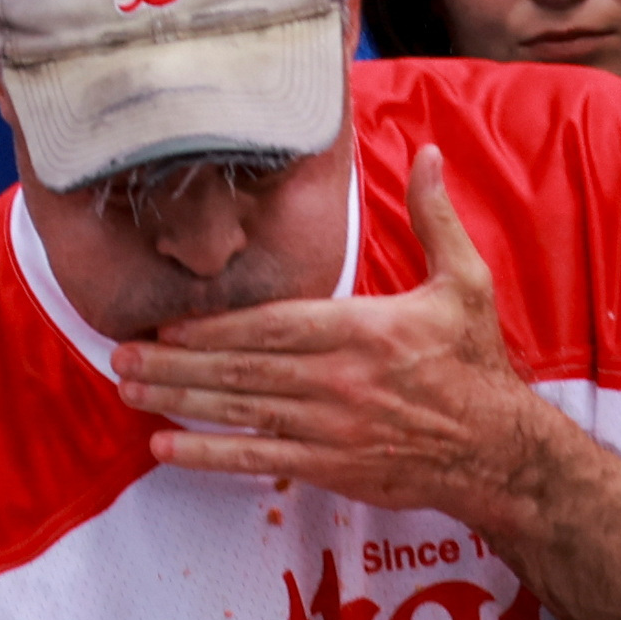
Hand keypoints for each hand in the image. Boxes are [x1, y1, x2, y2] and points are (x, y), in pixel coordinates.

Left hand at [123, 152, 563, 518]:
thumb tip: (429, 153)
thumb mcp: (465, 282)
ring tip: (128, 388)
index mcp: (364, 331)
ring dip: (179, 401)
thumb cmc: (474, 361)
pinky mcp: (331, 466)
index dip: (217, 325)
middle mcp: (340, 380)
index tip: (168, 321)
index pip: (275, 326)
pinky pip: (260, 459)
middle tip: (120, 354)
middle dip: (177, 362)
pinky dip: (210, 454)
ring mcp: (332, 428)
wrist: (500, 449)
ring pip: (242, 412)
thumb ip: (435, 219)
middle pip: (244, 369)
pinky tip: (164, 447)